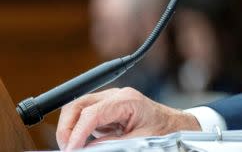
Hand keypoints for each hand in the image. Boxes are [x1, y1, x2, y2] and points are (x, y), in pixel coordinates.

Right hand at [56, 87, 199, 149]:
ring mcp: (110, 100)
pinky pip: (84, 116)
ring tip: (72, 146)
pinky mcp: (106, 109)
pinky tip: (81, 142)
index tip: (71, 149)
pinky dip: (77, 128)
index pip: (91, 113)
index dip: (76, 132)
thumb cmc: (163, 129)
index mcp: (126, 100)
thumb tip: (86, 148)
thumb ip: (111, 144)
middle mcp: (115, 96)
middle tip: (67, 147)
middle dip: (67, 127)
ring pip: (77, 109)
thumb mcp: (140, 140)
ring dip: (70, 128)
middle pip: (78, 105)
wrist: (174, 124)